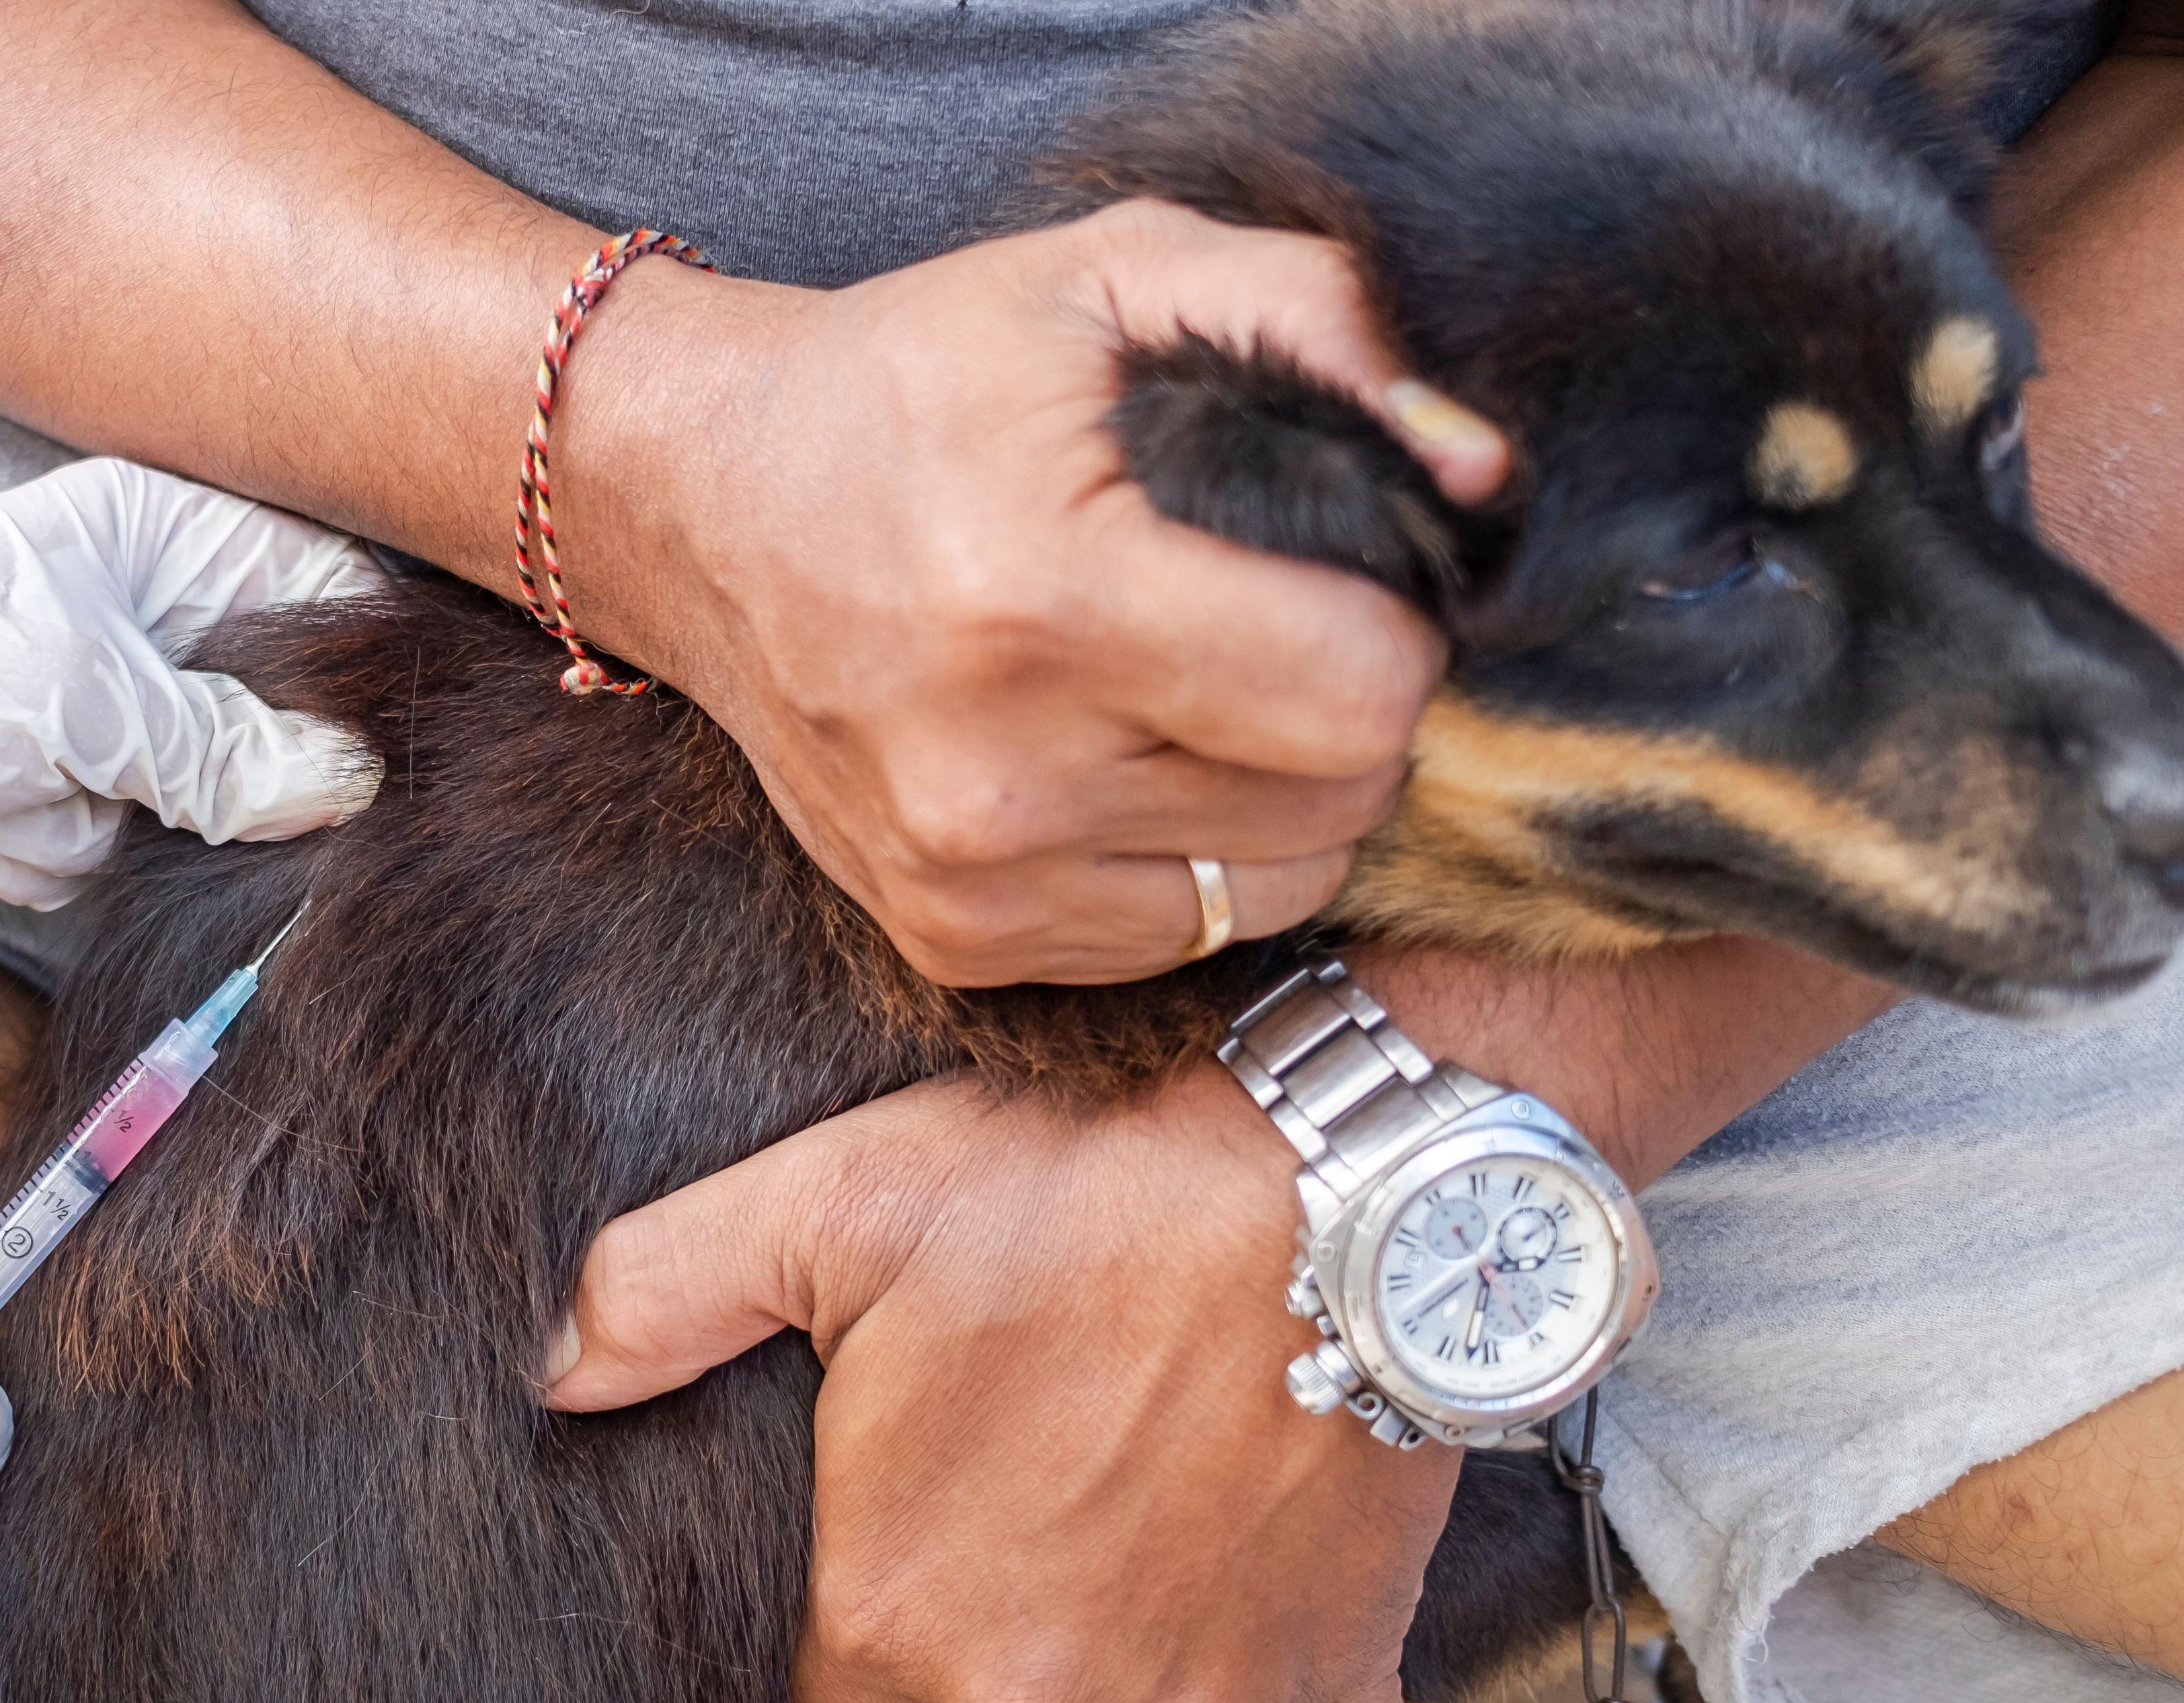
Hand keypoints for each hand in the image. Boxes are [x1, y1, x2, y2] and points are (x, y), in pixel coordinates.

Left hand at [0, 456, 381, 906]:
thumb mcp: (87, 699)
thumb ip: (225, 752)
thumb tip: (346, 787)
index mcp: (160, 535)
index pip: (323, 582)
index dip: (358, 671)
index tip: (379, 746)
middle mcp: (139, 617)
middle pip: (266, 723)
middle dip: (205, 777)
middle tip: (131, 775)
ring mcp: (91, 711)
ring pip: (183, 808)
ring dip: (92, 820)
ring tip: (4, 781)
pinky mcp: (43, 789)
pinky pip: (100, 851)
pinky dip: (35, 849)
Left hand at [543, 1070, 1461, 1702]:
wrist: (1324, 1181)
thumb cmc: (1074, 1186)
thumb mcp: (831, 1200)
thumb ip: (666, 1288)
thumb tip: (551, 1368)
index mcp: (893, 1611)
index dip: (871, 1664)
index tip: (910, 1579)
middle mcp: (1033, 1691)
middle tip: (1020, 1592)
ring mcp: (1191, 1701)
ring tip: (1124, 1661)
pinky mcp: (1329, 1670)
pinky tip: (1272, 1640)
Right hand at [553, 201, 1511, 985]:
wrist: (700, 509)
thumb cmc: (916, 382)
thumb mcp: (1109, 278)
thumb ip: (1320, 321)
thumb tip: (1483, 473)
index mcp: (1043, 601)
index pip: (1358, 694)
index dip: (1392, 624)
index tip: (1342, 569)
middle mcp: (998, 774)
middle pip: (1337, 800)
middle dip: (1349, 706)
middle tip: (1277, 620)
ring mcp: (969, 879)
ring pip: (1278, 889)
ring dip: (1282, 793)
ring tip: (1203, 688)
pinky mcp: (952, 943)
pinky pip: (1179, 938)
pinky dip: (1192, 856)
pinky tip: (1126, 758)